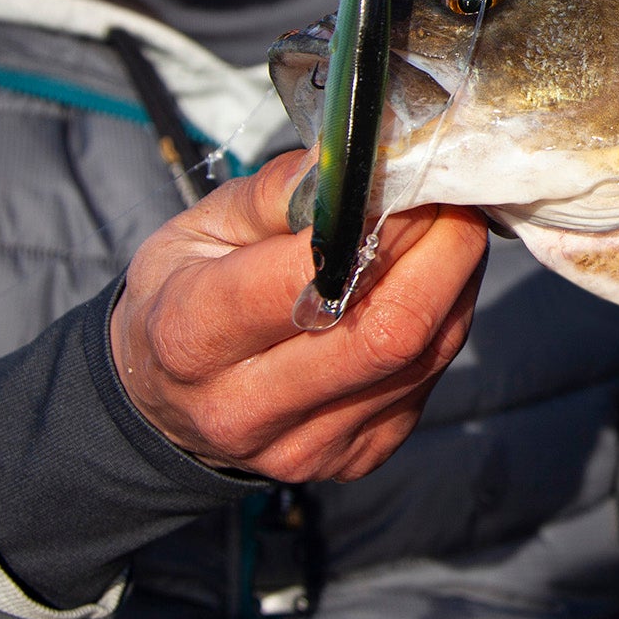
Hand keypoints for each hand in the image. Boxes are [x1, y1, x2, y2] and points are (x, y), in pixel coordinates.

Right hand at [109, 149, 487, 482]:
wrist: (162, 401)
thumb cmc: (183, 297)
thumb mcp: (199, 228)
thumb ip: (277, 194)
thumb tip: (357, 161)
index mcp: (192, 336)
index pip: (310, 276)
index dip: (380, 223)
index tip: (409, 179)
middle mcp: (246, 406)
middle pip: (388, 329)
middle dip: (442, 251)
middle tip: (452, 199)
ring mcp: (306, 443)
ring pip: (424, 354)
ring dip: (456, 281)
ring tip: (449, 230)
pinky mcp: (354, 457)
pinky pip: (430, 379)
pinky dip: (447, 319)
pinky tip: (434, 281)